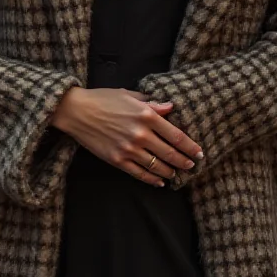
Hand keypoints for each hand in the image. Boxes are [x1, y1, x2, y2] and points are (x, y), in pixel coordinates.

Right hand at [51, 87, 203, 186]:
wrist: (77, 111)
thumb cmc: (103, 98)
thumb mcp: (129, 94)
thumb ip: (152, 103)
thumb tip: (171, 107)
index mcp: (146, 115)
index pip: (176, 135)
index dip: (190, 146)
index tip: (199, 153)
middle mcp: (140, 134)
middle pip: (170, 153)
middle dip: (184, 161)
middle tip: (192, 166)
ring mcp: (129, 149)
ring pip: (157, 166)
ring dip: (170, 172)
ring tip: (177, 173)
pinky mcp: (118, 160)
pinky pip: (139, 173)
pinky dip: (152, 180)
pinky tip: (160, 182)